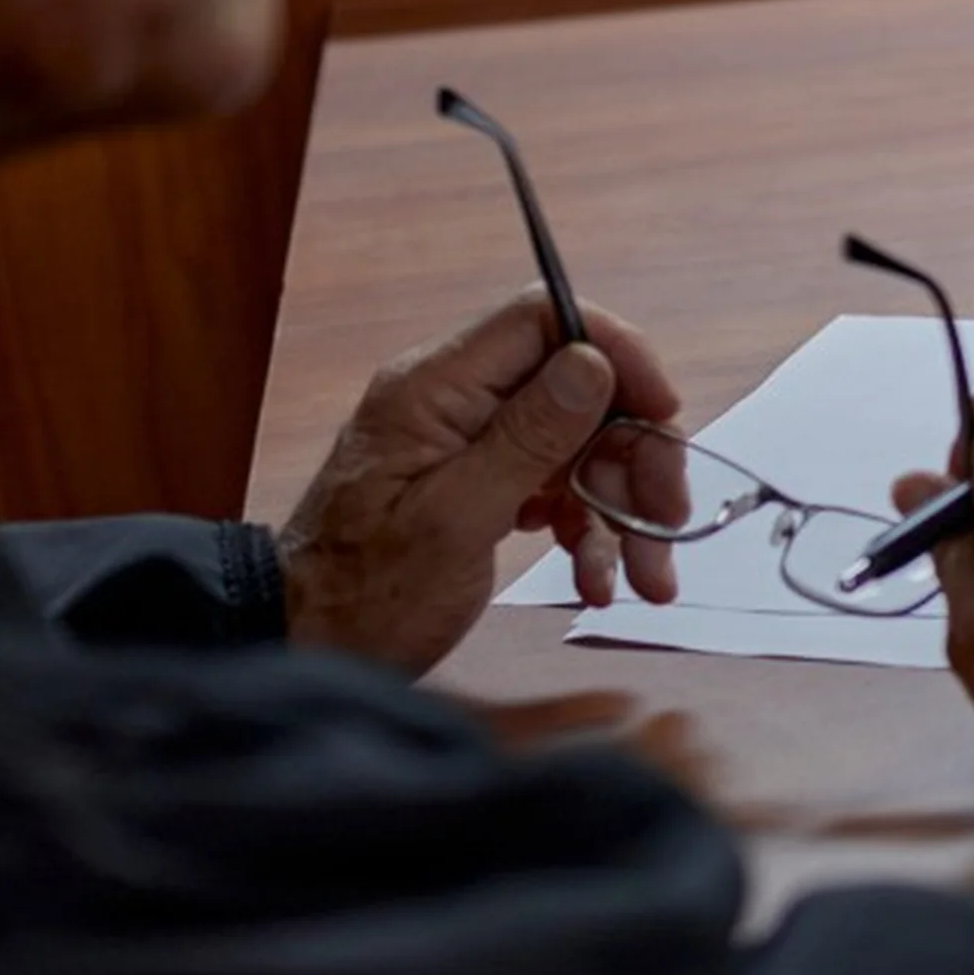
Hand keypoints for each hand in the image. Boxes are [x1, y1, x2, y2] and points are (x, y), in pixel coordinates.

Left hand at [279, 286, 684, 675]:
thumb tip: (592, 363)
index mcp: (434, 390)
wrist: (307, 655)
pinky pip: (560, 488)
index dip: (616, 353)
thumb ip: (527, 437)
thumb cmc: (362, 599)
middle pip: (580, 391)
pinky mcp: (483, 486)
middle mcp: (455, 404)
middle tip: (666, 519)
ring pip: (582, 445)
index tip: (664, 410)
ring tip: (644, 577)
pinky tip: (599, 581)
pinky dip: (591, 532)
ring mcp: (471, 445)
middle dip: (634, 454)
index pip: (544, 320)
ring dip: (623, 507)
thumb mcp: (453, 521)